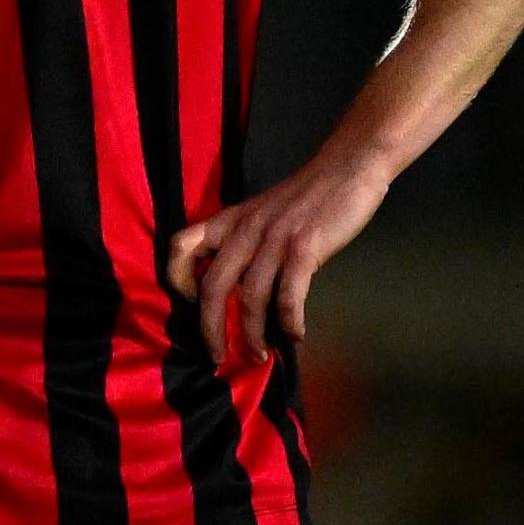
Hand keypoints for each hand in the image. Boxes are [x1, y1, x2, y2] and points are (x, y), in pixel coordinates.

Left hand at [163, 151, 390, 368]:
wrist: (347, 167)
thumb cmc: (305, 196)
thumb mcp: (260, 213)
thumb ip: (243, 243)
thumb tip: (236, 287)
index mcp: (229, 221)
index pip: (181, 246)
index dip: (176, 278)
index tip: (189, 305)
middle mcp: (244, 231)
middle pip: (212, 286)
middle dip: (210, 329)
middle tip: (216, 357)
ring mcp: (274, 240)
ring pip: (250, 297)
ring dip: (252, 334)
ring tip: (259, 355)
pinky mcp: (305, 248)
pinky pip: (289, 293)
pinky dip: (289, 320)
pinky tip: (294, 335)